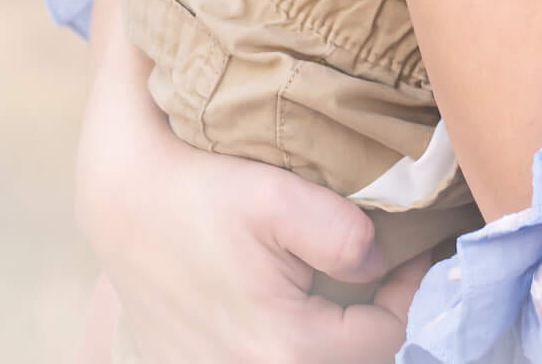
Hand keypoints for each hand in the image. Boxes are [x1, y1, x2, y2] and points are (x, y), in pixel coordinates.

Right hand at [78, 26, 424, 363]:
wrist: (126, 206)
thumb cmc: (204, 195)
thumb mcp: (280, 198)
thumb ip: (344, 235)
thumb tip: (382, 263)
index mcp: (284, 348)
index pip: (385, 342)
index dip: (413, 295)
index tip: (415, 250)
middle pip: (353, 363)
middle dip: (383, 320)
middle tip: (394, 268)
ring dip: (344, 335)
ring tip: (358, 286)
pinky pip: (274, 360)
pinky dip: (301, 341)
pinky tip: (307, 302)